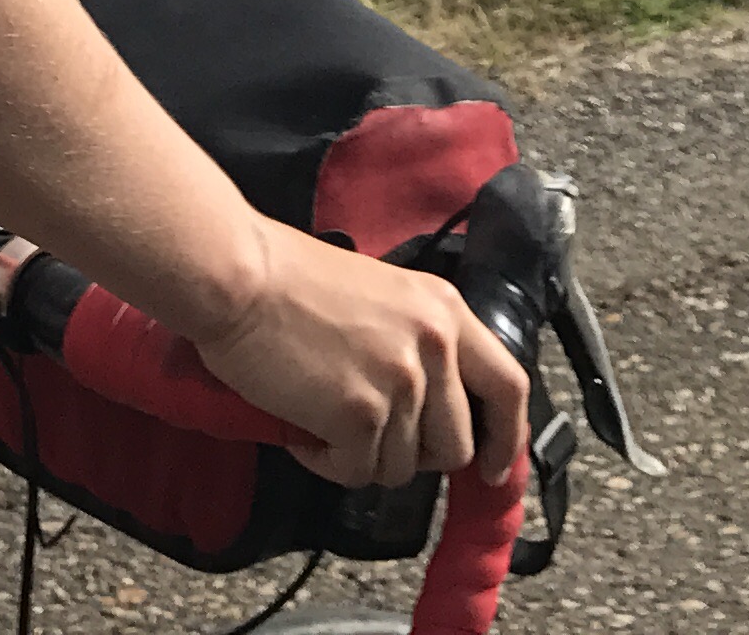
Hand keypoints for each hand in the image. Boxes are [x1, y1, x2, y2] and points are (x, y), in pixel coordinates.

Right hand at [188, 223, 528, 492]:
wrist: (239, 277)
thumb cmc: (291, 280)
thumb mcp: (383, 296)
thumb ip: (418, 343)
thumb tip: (429, 408)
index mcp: (445, 310)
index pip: (509, 386)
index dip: (506, 438)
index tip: (491, 470)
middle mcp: (435, 345)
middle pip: (456, 444)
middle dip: (414, 455)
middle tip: (369, 438)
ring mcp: (401, 381)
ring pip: (403, 466)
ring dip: (362, 457)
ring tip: (322, 420)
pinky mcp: (361, 413)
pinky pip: (358, 472)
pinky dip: (327, 462)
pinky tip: (302, 430)